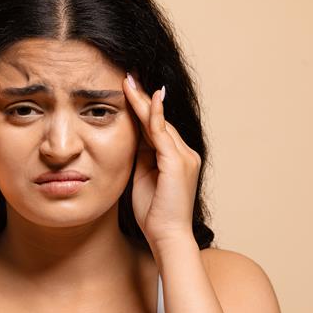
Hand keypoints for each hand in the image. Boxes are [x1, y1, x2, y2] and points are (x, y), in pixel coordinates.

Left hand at [122, 72, 201, 247]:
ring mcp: (184, 156)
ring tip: (127, 80)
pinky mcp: (177, 162)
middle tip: (127, 75)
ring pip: (160, 122)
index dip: (142, 108)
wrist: (167, 236)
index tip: (128, 89)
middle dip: (142, 97)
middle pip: (159, 119)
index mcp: (175, 158)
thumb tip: (129, 142)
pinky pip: (162, 133)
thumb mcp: (143, 180)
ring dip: (143, 100)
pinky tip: (145, 99)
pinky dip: (154, 114)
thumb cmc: (154, 214)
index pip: (157, 127)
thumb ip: (140, 159)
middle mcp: (185, 153)